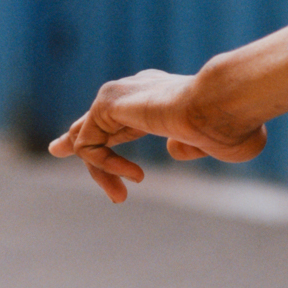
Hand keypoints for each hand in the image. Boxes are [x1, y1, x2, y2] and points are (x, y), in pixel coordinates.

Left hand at [48, 68, 267, 202]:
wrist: (222, 107)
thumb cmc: (230, 128)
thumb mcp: (217, 146)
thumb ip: (193, 147)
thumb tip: (173, 150)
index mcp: (160, 97)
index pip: (123, 115)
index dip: (108, 133)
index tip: (91, 145)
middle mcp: (135, 90)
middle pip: (94, 120)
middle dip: (74, 138)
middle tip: (57, 150)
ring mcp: (119, 94)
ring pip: (89, 139)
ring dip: (104, 173)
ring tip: (121, 197)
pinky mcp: (106, 104)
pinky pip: (88, 144)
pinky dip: (106, 166)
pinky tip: (134, 176)